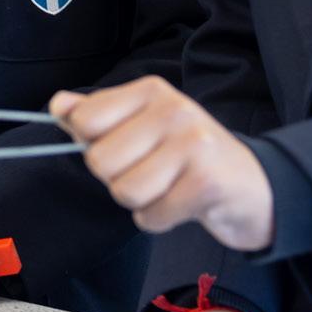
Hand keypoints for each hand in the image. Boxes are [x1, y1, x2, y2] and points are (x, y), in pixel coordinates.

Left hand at [51, 76, 274, 249]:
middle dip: (118, 179)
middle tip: (153, 172)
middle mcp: (174, 109)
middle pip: (101, 161)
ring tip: (168, 187)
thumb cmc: (188, 157)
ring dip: (141, 202)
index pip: (85, 121)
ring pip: (124, 191)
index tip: (124, 148)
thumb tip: (57, 105)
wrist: (255, 187)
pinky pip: (151, 216)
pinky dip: (159, 220)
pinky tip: (182, 204)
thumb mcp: (143, 126)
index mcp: (152, 91)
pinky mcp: (206, 183)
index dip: (94, 145)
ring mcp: (193, 145)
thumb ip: (97, 116)